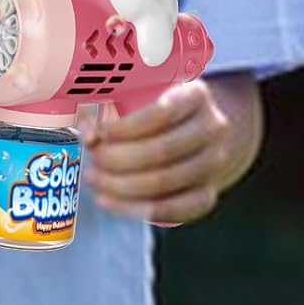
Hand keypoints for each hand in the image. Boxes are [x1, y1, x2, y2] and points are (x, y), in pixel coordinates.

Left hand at [78, 76, 262, 227]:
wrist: (204, 132)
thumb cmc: (161, 110)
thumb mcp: (144, 95)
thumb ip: (112, 107)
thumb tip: (89, 134)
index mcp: (196, 95)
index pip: (163, 111)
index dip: (127, 126)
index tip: (101, 132)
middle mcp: (212, 129)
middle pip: (162, 151)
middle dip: (119, 158)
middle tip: (93, 158)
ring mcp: (214, 164)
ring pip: (165, 183)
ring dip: (121, 185)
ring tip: (94, 179)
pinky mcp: (207, 195)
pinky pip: (173, 210)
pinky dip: (136, 209)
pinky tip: (109, 201)